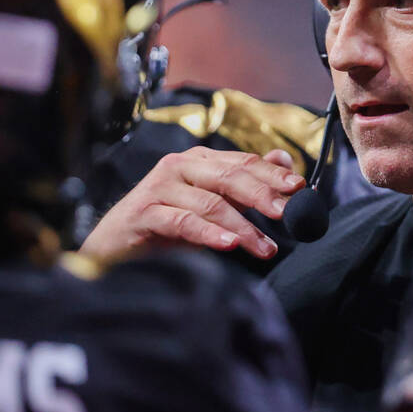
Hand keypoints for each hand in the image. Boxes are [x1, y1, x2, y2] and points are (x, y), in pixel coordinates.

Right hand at [79, 147, 305, 263]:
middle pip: (230, 176)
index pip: (243, 162)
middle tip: (287, 214)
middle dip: (263, 195)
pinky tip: (228, 244)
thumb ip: (244, 186)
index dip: (273, 174)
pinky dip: (209, 233)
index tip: (300, 189)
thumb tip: (284, 163)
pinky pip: (183, 221)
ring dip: (243, 227)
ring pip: (211, 202)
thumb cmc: (166, 228)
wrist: (112, 250)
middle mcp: (180, 167)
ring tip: (266, 248)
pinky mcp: (145, 212)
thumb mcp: (210, 206)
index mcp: (199, 161)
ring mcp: (160, 187)